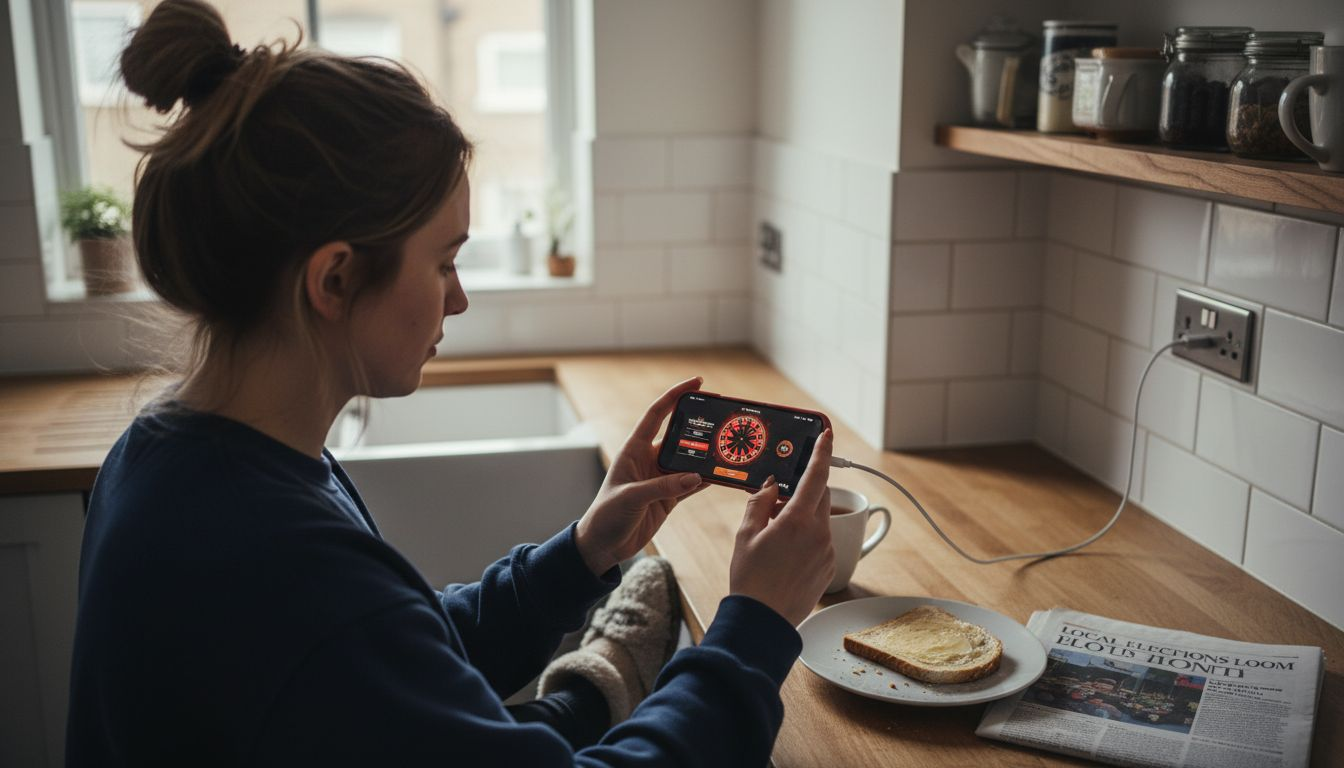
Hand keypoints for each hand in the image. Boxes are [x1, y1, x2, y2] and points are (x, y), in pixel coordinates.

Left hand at [574, 377, 708, 574]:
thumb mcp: (631, 497)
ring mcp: (660, 479)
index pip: (657, 414)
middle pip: (679, 436)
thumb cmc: (606, 516)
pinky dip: (707, 480)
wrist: (602, 546)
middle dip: (699, 425)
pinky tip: (723, 473)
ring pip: (689, 460)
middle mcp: (649, 460)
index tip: (696, 382)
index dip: (675, 396)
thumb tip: (695, 477)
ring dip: (706, 454)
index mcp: (634, 450)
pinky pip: (692, 484)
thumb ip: (663, 486)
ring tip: (729, 445)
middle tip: (722, 416)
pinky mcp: (668, 498)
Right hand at [728, 429, 834, 625]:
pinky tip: (784, 553)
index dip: (822, 452)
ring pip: (819, 520)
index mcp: (798, 520)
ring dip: (802, 516)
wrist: (763, 621)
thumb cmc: (750, 579)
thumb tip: (768, 486)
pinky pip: (821, 541)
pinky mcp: (829, 567)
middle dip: (802, 490)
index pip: (815, 476)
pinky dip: (806, 537)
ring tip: (774, 534)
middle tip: (776, 498)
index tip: (827, 435)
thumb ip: (759, 504)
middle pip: (819, 496)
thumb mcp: (746, 535)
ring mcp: (827, 552)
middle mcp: (820, 533)